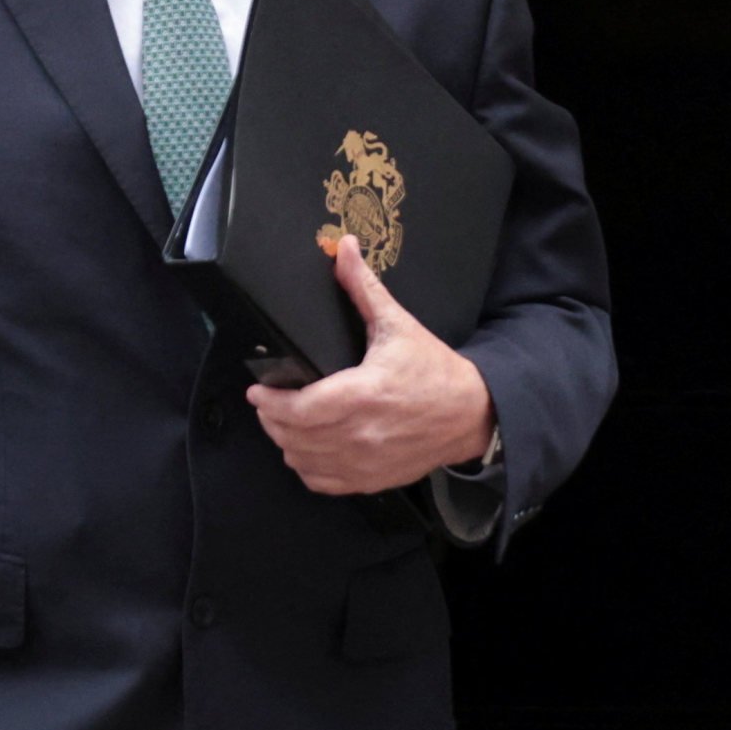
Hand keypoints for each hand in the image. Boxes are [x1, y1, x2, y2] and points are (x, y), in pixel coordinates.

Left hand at [248, 235, 496, 496]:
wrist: (473, 413)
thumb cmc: (434, 370)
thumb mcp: (399, 325)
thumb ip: (363, 288)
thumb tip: (343, 248)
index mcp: (363, 395)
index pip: (299, 409)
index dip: (270, 402)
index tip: (257, 390)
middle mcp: (360, 435)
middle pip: (294, 437)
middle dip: (272, 419)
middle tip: (266, 402)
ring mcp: (365, 462)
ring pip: (303, 462)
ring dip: (287, 443)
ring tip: (283, 422)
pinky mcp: (372, 479)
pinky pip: (323, 482)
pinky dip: (307, 467)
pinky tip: (307, 449)